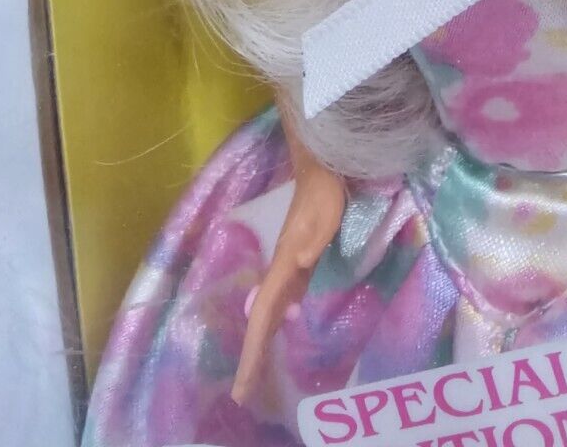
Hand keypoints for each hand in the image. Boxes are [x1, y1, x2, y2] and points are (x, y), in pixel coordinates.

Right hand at [232, 163, 347, 404]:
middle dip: (251, 357)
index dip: (253, 350)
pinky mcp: (298, 263)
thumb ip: (314, 240)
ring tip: (256, 372)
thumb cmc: (322, 195)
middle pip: (261, 321)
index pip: (263, 316)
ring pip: (270, 312)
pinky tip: (288, 325)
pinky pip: (284, 299)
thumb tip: (301, 265)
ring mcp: (288, 268)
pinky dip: (279, 319)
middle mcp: (280, 272)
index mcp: (283, 266)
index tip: (242, 384)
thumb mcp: (324, 217)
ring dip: (263, 340)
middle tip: (242, 394)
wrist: (319, 172)